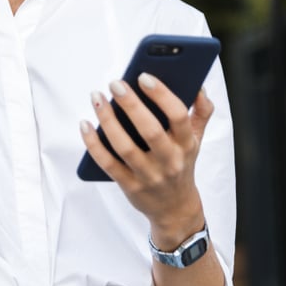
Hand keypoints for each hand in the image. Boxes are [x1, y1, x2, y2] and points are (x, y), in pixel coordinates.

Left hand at [80, 75, 214, 242]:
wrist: (175, 209)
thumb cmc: (181, 164)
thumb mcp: (196, 140)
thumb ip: (201, 111)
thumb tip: (198, 85)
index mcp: (187, 144)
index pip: (178, 116)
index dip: (162, 95)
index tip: (144, 76)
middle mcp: (169, 161)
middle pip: (150, 130)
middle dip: (131, 105)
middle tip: (115, 83)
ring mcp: (148, 175)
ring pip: (125, 146)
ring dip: (108, 120)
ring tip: (96, 97)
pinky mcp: (129, 186)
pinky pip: (108, 164)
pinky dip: (93, 144)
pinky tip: (85, 124)